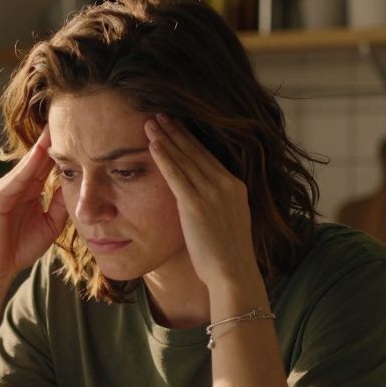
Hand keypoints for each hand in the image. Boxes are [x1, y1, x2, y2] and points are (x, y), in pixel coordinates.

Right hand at [0, 127, 67, 286]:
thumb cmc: (21, 247)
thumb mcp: (51, 224)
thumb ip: (61, 205)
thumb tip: (78, 186)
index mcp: (31, 190)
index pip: (47, 164)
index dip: (60, 149)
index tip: (77, 132)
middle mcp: (18, 185)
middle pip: (37, 158)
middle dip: (50, 140)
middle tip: (66, 118)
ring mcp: (6, 190)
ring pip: (26, 165)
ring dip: (39, 148)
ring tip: (53, 129)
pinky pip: (14, 181)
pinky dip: (25, 168)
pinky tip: (36, 156)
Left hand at [145, 114, 259, 293]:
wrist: (233, 272)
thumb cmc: (227, 255)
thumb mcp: (228, 221)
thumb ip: (216, 204)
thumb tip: (199, 199)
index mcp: (235, 186)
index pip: (208, 156)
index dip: (190, 138)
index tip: (176, 124)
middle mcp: (225, 184)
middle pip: (196, 151)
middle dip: (176, 130)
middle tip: (160, 113)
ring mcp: (212, 193)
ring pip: (184, 159)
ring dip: (165, 138)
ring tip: (150, 123)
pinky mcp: (196, 205)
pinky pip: (176, 175)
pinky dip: (164, 158)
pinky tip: (153, 145)